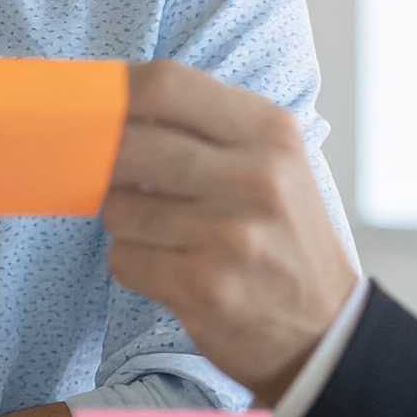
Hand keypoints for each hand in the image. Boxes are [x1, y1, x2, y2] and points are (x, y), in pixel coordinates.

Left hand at [99, 60, 356, 404]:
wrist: (326, 331)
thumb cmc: (283, 235)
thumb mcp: (271, 161)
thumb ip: (204, 126)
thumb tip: (108, 102)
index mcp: (270, 132)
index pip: (166, 84)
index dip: (113, 91)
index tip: (90, 104)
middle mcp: (255, 178)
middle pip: (129, 143)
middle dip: (103, 161)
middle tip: (108, 176)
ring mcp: (231, 235)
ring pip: (118, 208)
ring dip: (125, 223)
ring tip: (164, 234)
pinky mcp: (205, 288)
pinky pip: (123, 259)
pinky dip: (133, 264)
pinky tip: (170, 269)